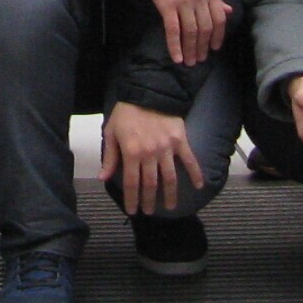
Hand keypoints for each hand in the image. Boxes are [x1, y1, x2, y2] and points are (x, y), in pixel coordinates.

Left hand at [100, 101, 203, 216]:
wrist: (148, 91)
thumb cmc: (126, 112)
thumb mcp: (111, 132)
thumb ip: (110, 157)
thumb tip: (103, 178)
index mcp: (131, 152)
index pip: (131, 183)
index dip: (132, 200)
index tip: (133, 211)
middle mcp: (150, 154)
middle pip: (150, 184)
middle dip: (149, 201)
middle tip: (149, 211)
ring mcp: (167, 148)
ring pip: (169, 178)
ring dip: (169, 195)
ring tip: (169, 206)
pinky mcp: (180, 141)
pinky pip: (189, 160)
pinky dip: (196, 174)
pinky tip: (199, 186)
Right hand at [125, 0, 228, 65]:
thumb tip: (229, 10)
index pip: (219, 19)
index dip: (218, 36)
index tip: (215, 48)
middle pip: (205, 28)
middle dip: (203, 47)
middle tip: (200, 59)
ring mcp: (183, 1)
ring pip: (190, 32)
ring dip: (190, 50)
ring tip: (189, 62)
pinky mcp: (167, 5)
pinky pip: (173, 30)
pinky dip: (175, 46)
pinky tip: (176, 57)